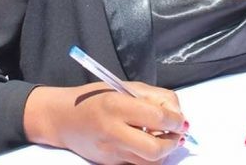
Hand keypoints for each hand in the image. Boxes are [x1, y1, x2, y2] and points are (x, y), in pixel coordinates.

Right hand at [24, 81, 187, 164]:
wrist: (63, 117)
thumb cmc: (97, 96)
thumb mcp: (125, 87)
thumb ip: (153, 97)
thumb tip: (176, 114)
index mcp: (118, 104)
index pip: (157, 117)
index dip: (176, 120)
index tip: (182, 120)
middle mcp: (113, 130)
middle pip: (155, 148)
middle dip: (173, 142)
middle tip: (178, 133)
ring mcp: (110, 151)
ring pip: (148, 162)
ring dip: (165, 151)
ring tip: (166, 138)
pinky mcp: (109, 163)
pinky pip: (137, 164)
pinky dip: (150, 156)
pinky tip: (150, 143)